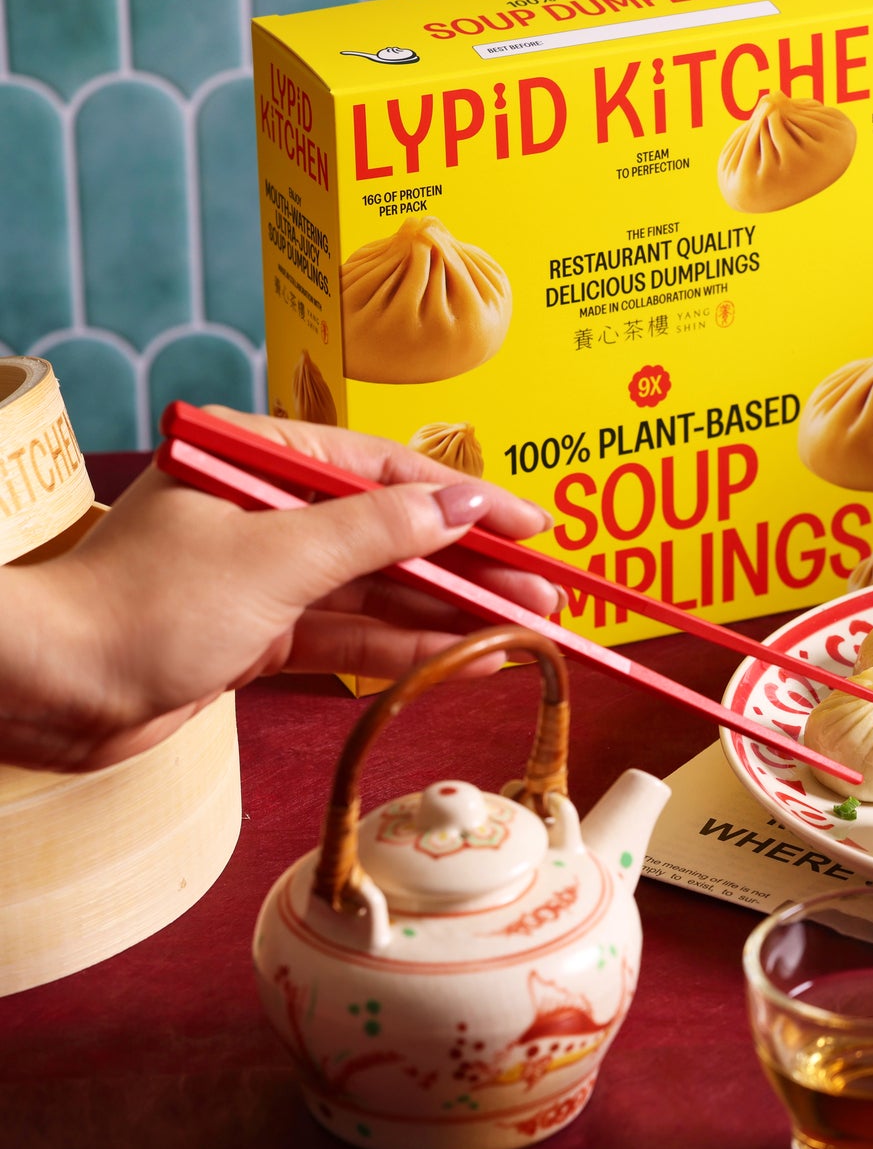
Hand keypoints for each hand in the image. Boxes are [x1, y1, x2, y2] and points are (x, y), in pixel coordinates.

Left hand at [5, 408, 558, 769]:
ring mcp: (262, 575)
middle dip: (471, 567)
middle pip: (391, 532)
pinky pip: (347, 633)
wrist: (46, 689)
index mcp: (259, 459)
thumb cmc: (142, 606)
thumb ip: (378, 531)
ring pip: (377, 589)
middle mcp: (264, 510)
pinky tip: (463, 653)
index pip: (387, 470)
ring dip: (449, 611)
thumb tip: (462, 503)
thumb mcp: (276, 559)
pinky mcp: (255, 635)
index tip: (534, 527)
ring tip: (525, 626)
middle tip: (546, 592)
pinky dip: (402, 646)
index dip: (469, 501)